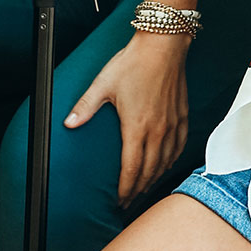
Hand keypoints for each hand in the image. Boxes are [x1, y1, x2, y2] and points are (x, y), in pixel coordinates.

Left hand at [69, 33, 191, 204]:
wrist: (164, 46)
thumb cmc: (134, 63)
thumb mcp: (103, 84)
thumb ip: (85, 107)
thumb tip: (69, 124)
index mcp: (137, 127)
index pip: (132, 169)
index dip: (125, 189)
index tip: (119, 201)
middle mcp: (158, 131)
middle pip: (150, 171)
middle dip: (138, 191)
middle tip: (129, 203)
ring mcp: (173, 125)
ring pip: (166, 163)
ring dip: (154, 180)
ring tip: (144, 190)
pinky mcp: (182, 117)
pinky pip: (179, 148)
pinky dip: (170, 162)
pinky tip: (165, 166)